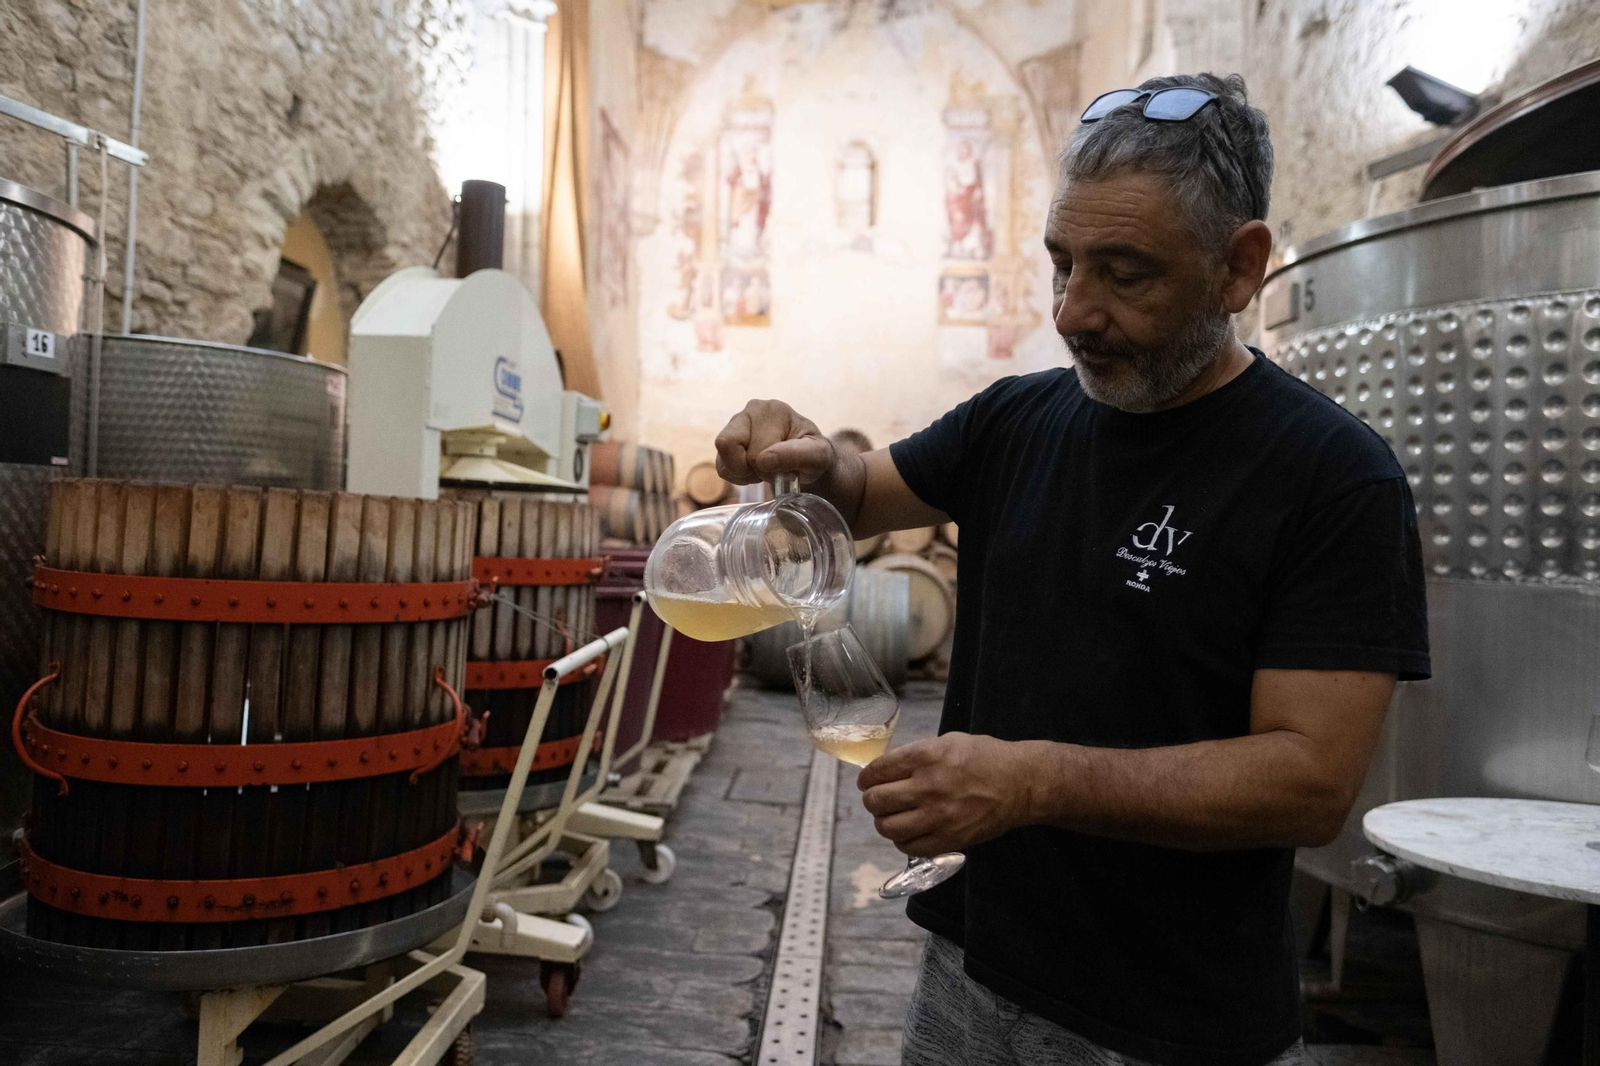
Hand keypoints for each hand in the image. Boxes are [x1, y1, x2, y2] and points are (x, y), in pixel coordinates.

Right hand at [714, 399, 834, 486]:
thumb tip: (764, 459)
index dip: (770, 469)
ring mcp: (736, 424)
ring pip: (722, 458)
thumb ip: (796, 455)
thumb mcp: (818, 456)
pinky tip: (755, 470)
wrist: (808, 457)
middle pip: (728, 446)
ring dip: (743, 473)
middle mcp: (750, 411)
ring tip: (764, 468)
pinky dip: (738, 476)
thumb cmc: (813, 454)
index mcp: (773, 410)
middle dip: (753, 469)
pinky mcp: (727, 441)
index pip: (756, 451)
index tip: (788, 466)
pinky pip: (722, 468)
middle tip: (774, 468)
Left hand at [858, 733, 1030, 856]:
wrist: (1019, 784)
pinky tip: (909, 832)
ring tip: (892, 816)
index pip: (877, 771)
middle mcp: (927, 787)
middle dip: (872, 799)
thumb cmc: (984, 758)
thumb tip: (887, 770)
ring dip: (884, 822)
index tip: (867, 781)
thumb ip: (915, 756)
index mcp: (925, 757)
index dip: (866, 777)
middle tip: (878, 799)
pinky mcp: (948, 840)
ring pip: (887, 828)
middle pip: (876, 801)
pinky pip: (909, 848)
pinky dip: (902, 841)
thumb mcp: (947, 742)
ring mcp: (937, 816)